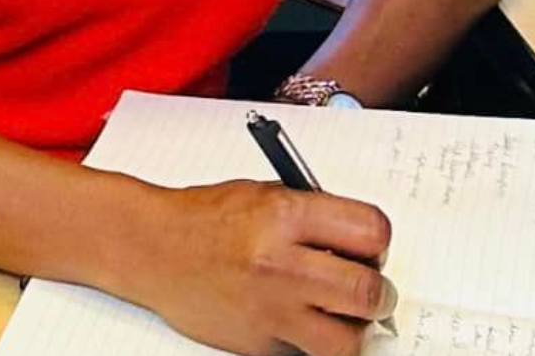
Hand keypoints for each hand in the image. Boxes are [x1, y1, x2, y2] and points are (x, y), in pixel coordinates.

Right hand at [120, 180, 396, 355]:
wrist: (154, 249)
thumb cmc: (207, 219)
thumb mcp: (268, 194)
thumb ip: (318, 215)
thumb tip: (362, 243)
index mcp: (287, 215)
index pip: (371, 233)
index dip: (380, 244)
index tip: (374, 249)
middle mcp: (280, 263)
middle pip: (368, 292)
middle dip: (380, 294)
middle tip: (373, 292)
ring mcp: (269, 309)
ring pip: (347, 340)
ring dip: (354, 329)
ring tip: (343, 314)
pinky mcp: (258, 344)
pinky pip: (308, 352)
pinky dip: (313, 340)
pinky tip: (301, 319)